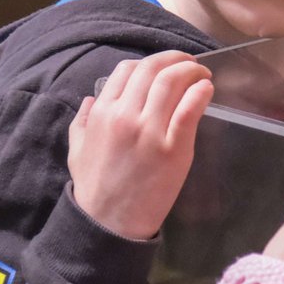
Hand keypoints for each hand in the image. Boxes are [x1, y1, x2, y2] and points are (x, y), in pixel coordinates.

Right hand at [68, 50, 213, 239]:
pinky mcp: (173, 149)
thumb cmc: (94, 188)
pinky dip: (200, 92)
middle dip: (174, 59)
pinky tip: (207, 88)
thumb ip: (82, 121)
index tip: (163, 68)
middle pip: (152, 70)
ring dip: (191, 71)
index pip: (127, 70)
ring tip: (202, 73)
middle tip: (190, 63)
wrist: (109, 224)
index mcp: (102, 113)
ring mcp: (150, 131)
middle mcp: (125, 115)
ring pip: (172, 83)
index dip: (149, 63)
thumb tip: (91, 99)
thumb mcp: (77, 150)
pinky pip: (189, 109)